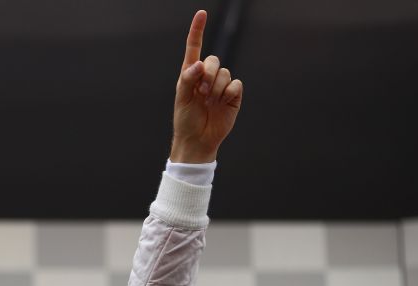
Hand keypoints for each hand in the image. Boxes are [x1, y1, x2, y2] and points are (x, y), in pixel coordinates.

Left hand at [170, 10, 243, 162]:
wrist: (198, 140)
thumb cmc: (186, 119)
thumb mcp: (182, 98)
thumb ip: (188, 78)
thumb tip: (199, 64)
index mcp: (191, 74)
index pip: (195, 48)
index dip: (198, 31)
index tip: (201, 14)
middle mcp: (207, 77)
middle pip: (214, 60)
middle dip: (208, 75)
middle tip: (201, 93)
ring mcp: (221, 86)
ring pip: (225, 73)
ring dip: (216, 88)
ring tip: (209, 102)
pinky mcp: (233, 95)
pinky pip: (236, 84)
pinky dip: (228, 93)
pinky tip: (222, 103)